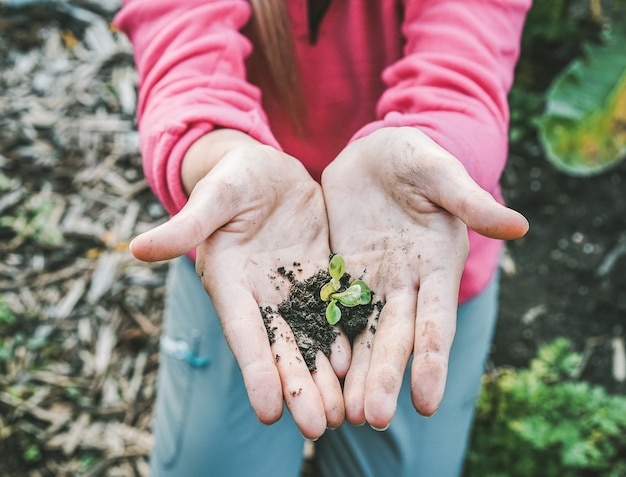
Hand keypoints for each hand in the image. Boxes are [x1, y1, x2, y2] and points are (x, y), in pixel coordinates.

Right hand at [130, 131, 349, 438]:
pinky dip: (343, 337)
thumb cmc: (232, 178)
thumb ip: (186, 226)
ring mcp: (292, 287)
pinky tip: (356, 362)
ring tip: (344, 412)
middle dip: (299, 387)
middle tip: (319, 427)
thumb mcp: (214, 197)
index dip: (255, 370)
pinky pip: (334, 310)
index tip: (269, 410)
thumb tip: (135, 248)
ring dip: (324, 375)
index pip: (244, 333)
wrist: (264, 170)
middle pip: (281, 347)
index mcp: (230, 282)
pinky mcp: (319, 274)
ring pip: (310, 338)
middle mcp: (261, 295)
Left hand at [321, 127, 527, 429]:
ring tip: (343, 412)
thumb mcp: (439, 173)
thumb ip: (469, 202)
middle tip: (370, 419)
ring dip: (356, 372)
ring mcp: (371, 279)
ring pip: (362, 332)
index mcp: (435, 264)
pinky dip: (327, 338)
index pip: (435, 320)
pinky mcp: (341, 271)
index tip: (425, 401)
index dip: (431, 359)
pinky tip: (318, 368)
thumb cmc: (415, 157)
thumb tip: (519, 225)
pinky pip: (332, 309)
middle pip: (395, 337)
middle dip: (385, 377)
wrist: (375, 153)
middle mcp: (405, 282)